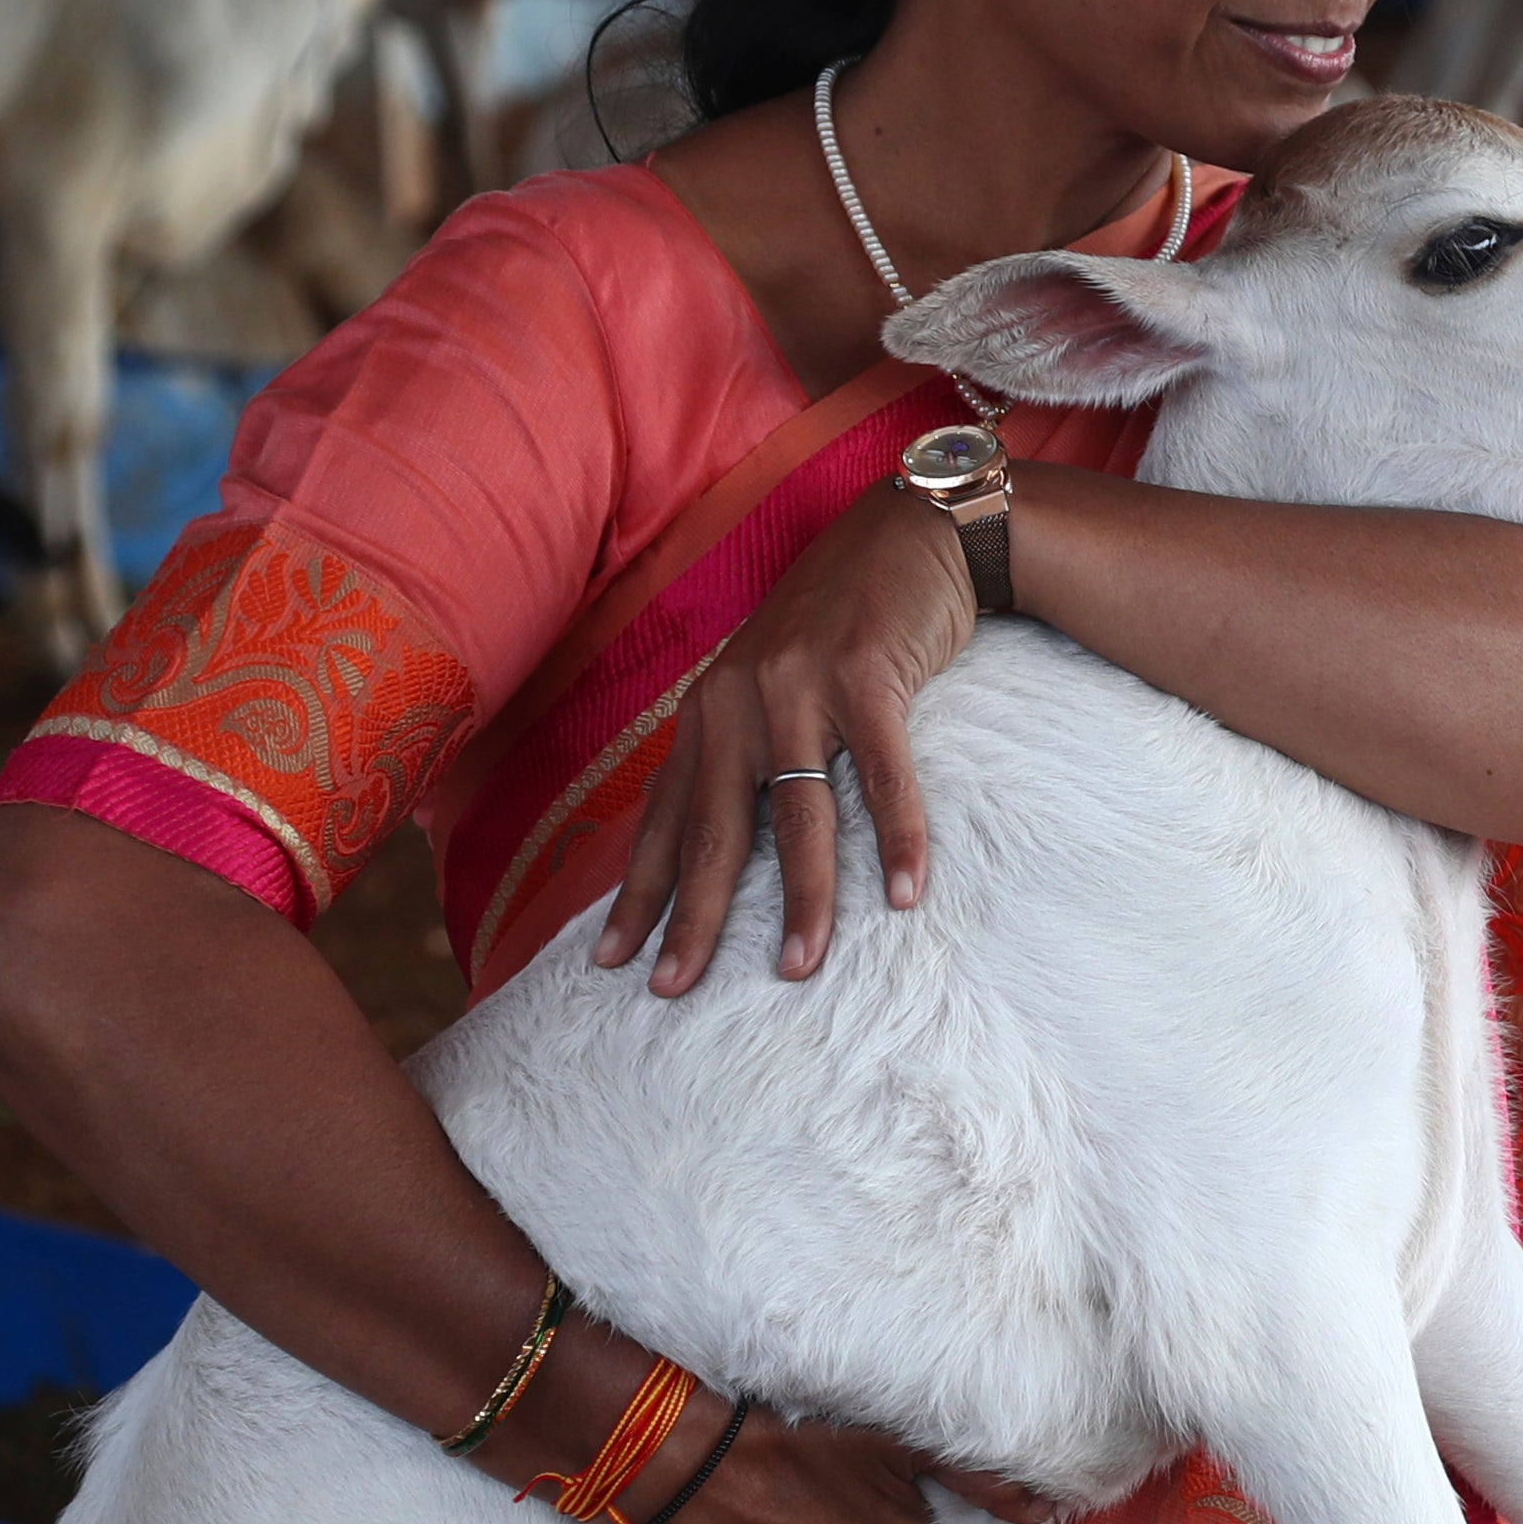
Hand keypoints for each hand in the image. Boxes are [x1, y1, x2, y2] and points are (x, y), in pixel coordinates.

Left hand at [597, 479, 975, 993]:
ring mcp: (799, 685)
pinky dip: (896, 838)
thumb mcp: (772, 677)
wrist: (911, 532)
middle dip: (691, 917)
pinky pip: (880, 774)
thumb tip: (720, 828)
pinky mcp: (865, 674)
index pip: (664, 817)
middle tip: (673, 991)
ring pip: (794, 814)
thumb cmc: (845, 617)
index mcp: (710, 709)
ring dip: (800, 898)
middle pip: (710, 829)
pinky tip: (904, 894)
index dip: (638, 891)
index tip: (612, 963)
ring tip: (799, 966)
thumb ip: (744, 742)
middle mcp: (738, 699)